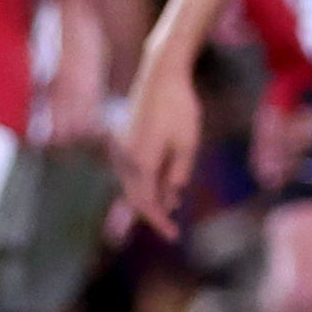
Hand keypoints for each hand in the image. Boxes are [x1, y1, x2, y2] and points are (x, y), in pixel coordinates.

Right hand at [113, 50, 202, 237]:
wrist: (161, 75)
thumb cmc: (180, 108)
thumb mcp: (189, 144)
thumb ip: (179, 173)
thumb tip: (172, 195)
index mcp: (141, 162)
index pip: (147, 204)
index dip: (159, 223)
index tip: (173, 236)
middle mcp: (126, 157)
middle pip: (136, 196)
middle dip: (154, 212)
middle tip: (172, 227)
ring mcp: (122, 146)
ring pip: (133, 182)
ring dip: (151, 195)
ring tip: (172, 204)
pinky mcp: (124, 137)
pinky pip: (133, 167)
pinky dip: (147, 179)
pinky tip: (164, 182)